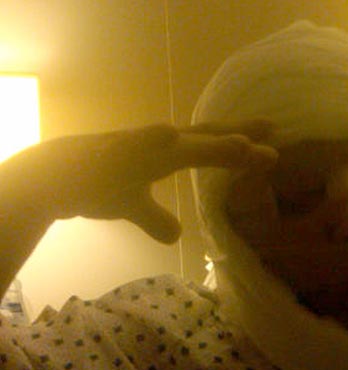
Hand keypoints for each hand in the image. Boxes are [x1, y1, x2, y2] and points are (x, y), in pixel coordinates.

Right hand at [2, 120, 276, 242]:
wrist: (49, 177)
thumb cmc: (94, 185)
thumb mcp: (132, 207)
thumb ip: (157, 217)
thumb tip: (176, 235)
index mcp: (165, 153)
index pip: (211, 147)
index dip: (239, 148)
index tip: (271, 148)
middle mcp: (158, 145)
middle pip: (207, 139)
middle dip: (240, 137)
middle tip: (275, 132)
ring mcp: (137, 146)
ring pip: (180, 143)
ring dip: (211, 143)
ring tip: (245, 142)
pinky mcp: (111, 154)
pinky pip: (132, 144)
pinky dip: (151, 139)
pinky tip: (167, 133)